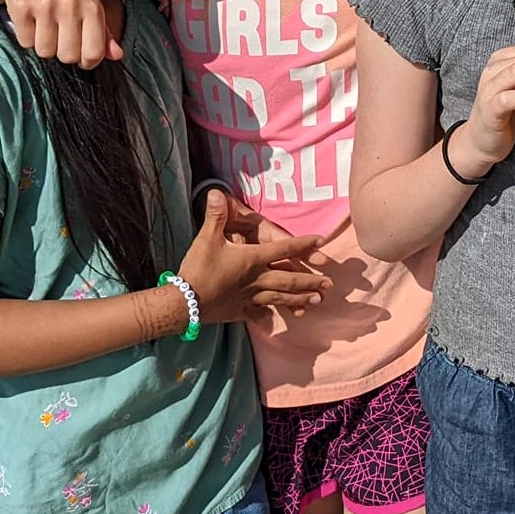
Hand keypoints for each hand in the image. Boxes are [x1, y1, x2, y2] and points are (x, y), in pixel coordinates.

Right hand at [0, 0, 121, 67]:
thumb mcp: (89, 7)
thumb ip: (104, 34)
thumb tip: (117, 55)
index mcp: (92, 7)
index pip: (95, 53)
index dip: (86, 62)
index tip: (80, 54)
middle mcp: (71, 5)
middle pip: (68, 57)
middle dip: (62, 53)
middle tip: (59, 35)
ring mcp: (45, 5)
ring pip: (45, 52)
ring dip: (43, 44)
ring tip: (44, 25)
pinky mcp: (22, 7)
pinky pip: (25, 42)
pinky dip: (26, 37)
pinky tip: (31, 20)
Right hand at [176, 189, 329, 326]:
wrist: (184, 302)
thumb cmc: (198, 268)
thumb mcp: (207, 238)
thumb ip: (216, 215)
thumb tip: (215, 192)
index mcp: (254, 259)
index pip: (285, 249)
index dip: (304, 244)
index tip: (321, 242)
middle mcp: (258, 279)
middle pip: (290, 279)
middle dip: (311, 281)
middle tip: (330, 285)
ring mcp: (250, 297)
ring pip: (281, 298)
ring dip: (300, 299)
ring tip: (317, 302)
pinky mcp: (239, 311)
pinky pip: (257, 313)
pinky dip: (266, 316)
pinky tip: (273, 321)